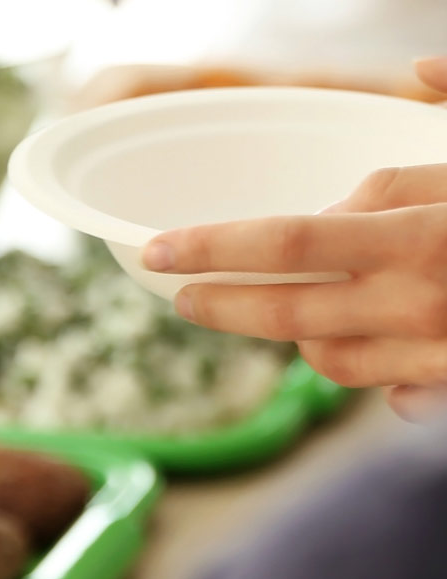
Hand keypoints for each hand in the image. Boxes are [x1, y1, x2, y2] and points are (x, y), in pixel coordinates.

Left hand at [142, 159, 446, 390]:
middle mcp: (418, 305)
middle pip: (290, 315)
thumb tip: (331, 209)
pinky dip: (365, 373)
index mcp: (414, 239)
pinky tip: (349, 346)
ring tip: (269, 309)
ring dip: (290, 337)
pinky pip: (392, 392)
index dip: (213, 247)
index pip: (287, 244)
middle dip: (222, 307)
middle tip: (182, 297)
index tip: (159, 249)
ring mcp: (437, 354)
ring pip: (331, 362)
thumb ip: (389, 186)